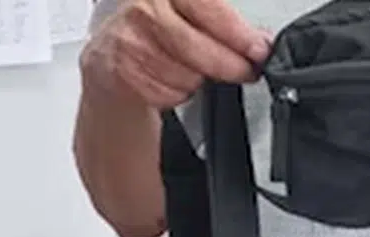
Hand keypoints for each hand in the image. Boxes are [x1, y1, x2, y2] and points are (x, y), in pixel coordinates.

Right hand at [80, 0, 272, 108]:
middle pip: (198, 47)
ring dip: (199, 79)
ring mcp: (129, 42)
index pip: (208, 8)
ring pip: (187, 75)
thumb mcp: (187, 15)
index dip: (237, 33)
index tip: (258, 50)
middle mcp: (142, 9)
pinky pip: (169, 94)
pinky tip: (171, 79)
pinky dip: (178, 93)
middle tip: (246, 70)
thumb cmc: (155, 33)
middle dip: (230, 64)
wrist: (111, 57)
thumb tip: (258, 41)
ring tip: (193, 69)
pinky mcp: (122, 73)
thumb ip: (223, 24)